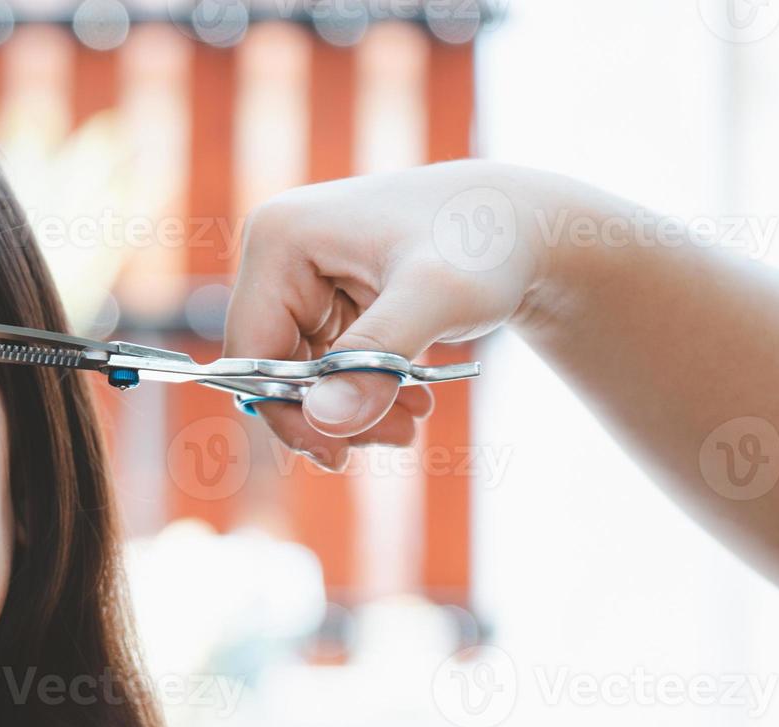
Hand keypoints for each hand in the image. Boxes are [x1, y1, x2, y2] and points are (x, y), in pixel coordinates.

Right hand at [221, 159, 548, 470]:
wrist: (526, 220)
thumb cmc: (486, 242)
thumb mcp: (438, 298)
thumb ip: (377, 358)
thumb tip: (325, 424)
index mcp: (279, 238)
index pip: (253, 351)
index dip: (287, 411)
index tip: (339, 455)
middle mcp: (277, 249)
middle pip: (273, 365)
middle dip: (330, 411)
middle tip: (396, 436)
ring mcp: (299, 271)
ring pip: (300, 371)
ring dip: (351, 406)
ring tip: (411, 419)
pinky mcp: (324, 292)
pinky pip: (325, 361)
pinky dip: (363, 387)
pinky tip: (410, 395)